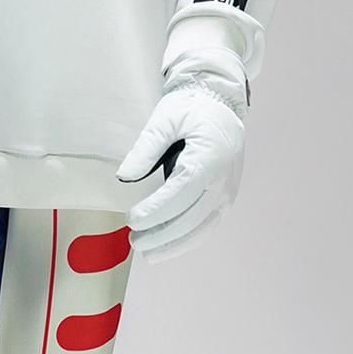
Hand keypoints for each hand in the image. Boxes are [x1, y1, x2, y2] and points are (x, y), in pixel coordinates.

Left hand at [115, 84, 244, 261]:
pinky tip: (169, 244)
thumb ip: (144, 149)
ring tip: (148, 252)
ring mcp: (228, 191)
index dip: (156, 211)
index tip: (132, 220)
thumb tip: (123, 177)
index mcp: (208, 158)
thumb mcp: (164, 120)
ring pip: (202, 228)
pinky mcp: (227, 196)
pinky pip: (208, 224)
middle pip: (192, 217)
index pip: (180, 193)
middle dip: (161, 233)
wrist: (220, 101)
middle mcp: (223, 180)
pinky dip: (189, 238)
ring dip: (175, 243)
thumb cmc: (191, 108)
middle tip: (134, 240)